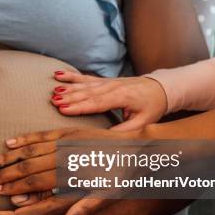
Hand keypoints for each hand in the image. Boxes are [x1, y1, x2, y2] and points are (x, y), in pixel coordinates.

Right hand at [0, 127, 146, 214]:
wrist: (139, 145)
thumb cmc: (124, 174)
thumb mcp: (111, 194)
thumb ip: (86, 207)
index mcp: (71, 172)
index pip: (35, 181)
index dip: (13, 187)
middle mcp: (64, 154)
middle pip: (27, 165)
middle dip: (3, 173)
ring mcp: (65, 140)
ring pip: (29, 148)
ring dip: (8, 156)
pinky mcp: (69, 130)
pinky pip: (41, 133)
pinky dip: (24, 138)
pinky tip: (10, 141)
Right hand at [51, 71, 167, 130]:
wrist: (160, 88)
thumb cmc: (152, 107)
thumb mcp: (143, 122)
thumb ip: (125, 131)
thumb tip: (106, 139)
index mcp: (122, 97)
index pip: (97, 103)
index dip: (80, 107)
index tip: (64, 110)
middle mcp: (113, 87)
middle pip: (87, 93)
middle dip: (70, 97)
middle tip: (53, 101)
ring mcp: (107, 82)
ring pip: (84, 85)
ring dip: (68, 88)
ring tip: (53, 91)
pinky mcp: (104, 80)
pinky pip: (85, 78)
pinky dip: (71, 76)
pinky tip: (59, 75)